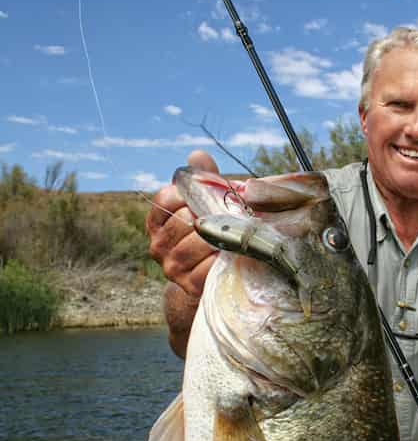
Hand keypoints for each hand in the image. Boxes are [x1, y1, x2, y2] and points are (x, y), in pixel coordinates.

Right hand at [145, 149, 218, 357]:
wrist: (209, 278)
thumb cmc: (212, 232)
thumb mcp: (206, 204)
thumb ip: (202, 179)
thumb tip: (198, 155)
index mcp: (158, 220)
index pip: (166, 199)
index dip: (190, 194)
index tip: (211, 194)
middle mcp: (158, 244)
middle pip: (183, 221)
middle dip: (211, 215)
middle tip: (233, 213)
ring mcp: (171, 267)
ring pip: (193, 245)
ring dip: (219, 237)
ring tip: (237, 231)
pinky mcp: (188, 285)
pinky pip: (206, 268)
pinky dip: (222, 259)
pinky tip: (234, 253)